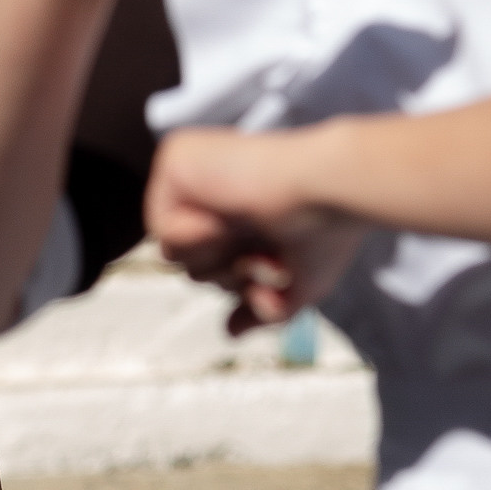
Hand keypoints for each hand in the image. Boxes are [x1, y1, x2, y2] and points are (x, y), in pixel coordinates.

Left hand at [145, 124, 365, 334]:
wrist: (329, 190)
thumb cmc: (325, 231)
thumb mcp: (297, 285)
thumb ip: (261, 308)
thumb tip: (230, 332)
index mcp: (241, 207)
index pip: (213, 266)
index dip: (241, 281)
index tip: (280, 268)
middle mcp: (214, 187)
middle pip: (189, 264)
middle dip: (228, 274)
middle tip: (267, 252)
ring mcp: (193, 170)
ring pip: (171, 252)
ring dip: (216, 256)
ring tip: (250, 230)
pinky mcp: (176, 157)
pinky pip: (161, 227)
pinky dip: (196, 235)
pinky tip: (226, 216)